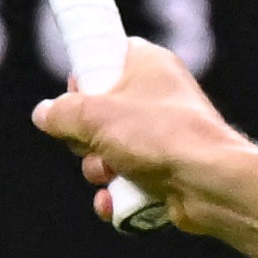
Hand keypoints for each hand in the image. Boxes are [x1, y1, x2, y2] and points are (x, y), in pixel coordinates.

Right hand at [31, 38, 251, 231]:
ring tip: (111, 173)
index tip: (75, 94)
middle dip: (85, 137)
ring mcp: (163, 138)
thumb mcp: (94, 114)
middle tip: (93, 142)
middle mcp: (158, 98)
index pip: (105, 56)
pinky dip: (116, 194)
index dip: (84, 78)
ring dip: (98, 169)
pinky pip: (127, 181)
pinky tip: (114, 201)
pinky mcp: (167, 172)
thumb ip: (62, 112)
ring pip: (108, 151)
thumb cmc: (159, 136)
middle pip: (98, 113)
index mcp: (148, 65)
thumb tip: (45, 114)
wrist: (212, 184)